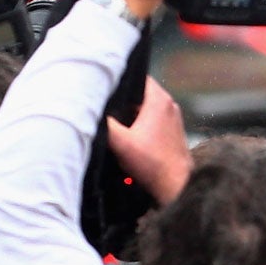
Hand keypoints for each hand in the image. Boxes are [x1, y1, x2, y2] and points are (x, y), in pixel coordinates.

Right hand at [106, 76, 190, 205]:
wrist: (177, 188)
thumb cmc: (152, 164)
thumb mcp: (121, 143)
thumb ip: (104, 124)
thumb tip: (88, 111)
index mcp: (158, 100)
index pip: (136, 76)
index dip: (120, 81)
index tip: (105, 88)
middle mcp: (168, 105)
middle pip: (138, 94)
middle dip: (122, 102)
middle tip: (106, 111)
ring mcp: (172, 119)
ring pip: (144, 109)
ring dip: (131, 117)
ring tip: (116, 128)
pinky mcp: (172, 134)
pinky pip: (151, 122)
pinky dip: (139, 128)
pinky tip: (129, 142)